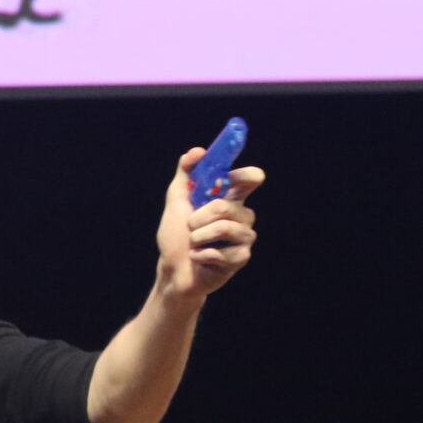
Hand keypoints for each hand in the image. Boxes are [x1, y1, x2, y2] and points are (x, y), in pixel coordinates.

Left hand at [155, 148, 262, 300]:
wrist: (172, 270)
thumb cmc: (176, 237)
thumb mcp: (176, 201)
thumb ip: (185, 175)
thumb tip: (197, 151)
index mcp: (230, 199)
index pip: (250, 179)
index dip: (244, 174)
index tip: (230, 177)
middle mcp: (241, 216)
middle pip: (226, 205)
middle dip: (198, 217)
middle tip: (190, 226)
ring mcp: (244, 238)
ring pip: (224, 227)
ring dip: (197, 237)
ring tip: (194, 244)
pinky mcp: (241, 257)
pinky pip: (219, 250)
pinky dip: (200, 254)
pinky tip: (199, 258)